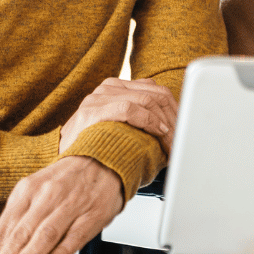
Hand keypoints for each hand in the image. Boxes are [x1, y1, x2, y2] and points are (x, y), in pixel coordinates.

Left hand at [0, 155, 123, 253]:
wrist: (102, 160)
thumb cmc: (64, 183)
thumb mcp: (36, 191)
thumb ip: (20, 219)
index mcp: (28, 190)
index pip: (5, 228)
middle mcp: (47, 195)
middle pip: (20, 233)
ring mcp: (71, 204)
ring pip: (45, 235)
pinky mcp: (93, 214)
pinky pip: (75, 236)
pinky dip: (61, 251)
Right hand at [59, 77, 177, 155]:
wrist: (69, 165)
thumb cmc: (96, 149)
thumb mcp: (121, 127)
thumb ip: (141, 118)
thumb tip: (173, 127)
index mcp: (117, 88)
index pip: (156, 89)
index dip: (175, 110)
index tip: (184, 129)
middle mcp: (109, 87)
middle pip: (156, 93)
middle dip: (174, 117)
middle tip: (182, 138)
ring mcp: (100, 97)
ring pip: (148, 99)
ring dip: (166, 122)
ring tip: (172, 140)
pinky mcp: (94, 110)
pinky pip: (130, 108)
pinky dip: (149, 121)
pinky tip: (158, 132)